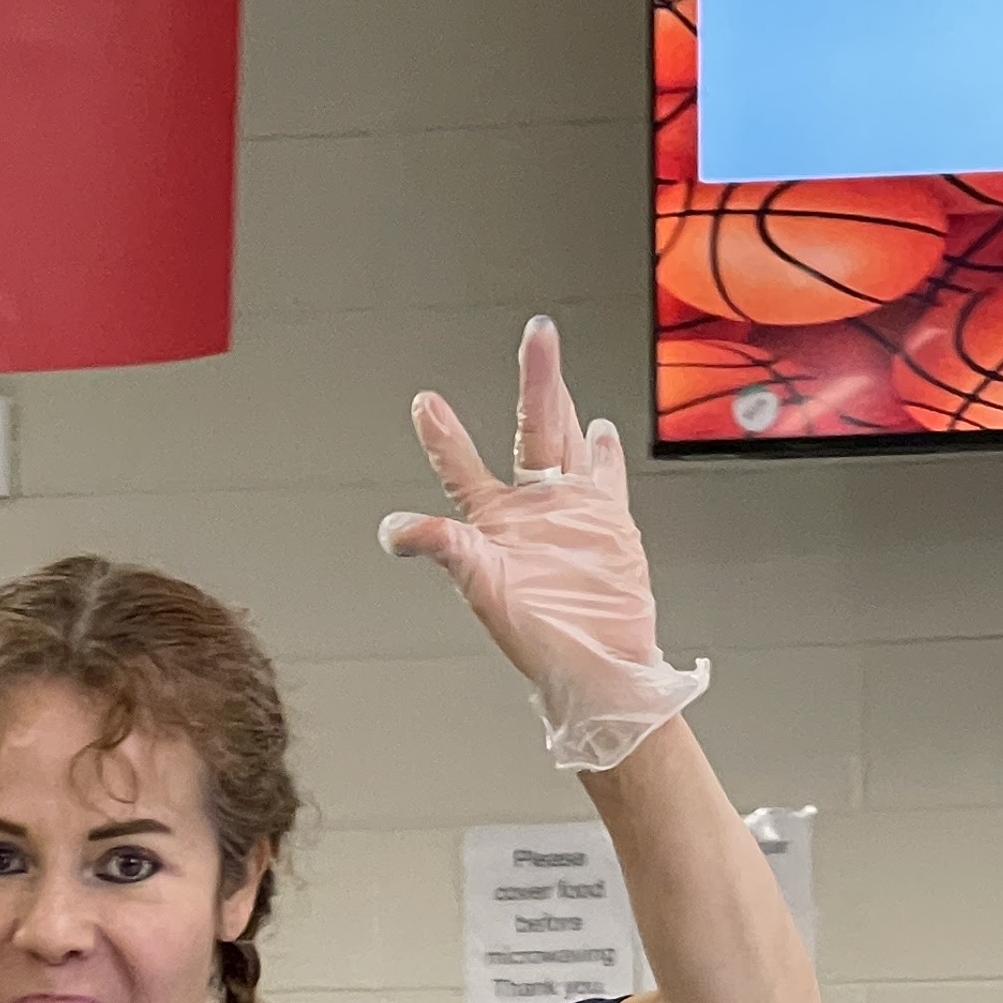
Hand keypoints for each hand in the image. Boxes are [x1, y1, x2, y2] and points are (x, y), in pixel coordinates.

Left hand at [380, 316, 707, 776]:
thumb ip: (442, 548)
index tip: (426, 402)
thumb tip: (393, 530)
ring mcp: (571, 511)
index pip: (463, 467)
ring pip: (566, 439)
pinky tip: (601, 428)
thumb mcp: (481, 586)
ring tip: (551, 355)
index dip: (444, 436)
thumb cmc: (537, 638)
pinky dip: (604, 453)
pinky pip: (605, 477)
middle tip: (536, 335)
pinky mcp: (608, 522)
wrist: (599, 668)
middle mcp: (531, 509)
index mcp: (494, 522)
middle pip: (532, 429)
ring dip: (562, 397)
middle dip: (534, 381)